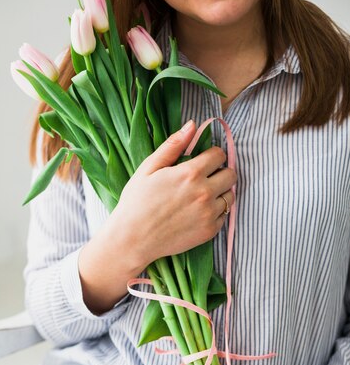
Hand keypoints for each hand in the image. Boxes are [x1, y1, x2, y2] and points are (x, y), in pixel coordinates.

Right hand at [107, 119, 236, 270]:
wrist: (132, 239)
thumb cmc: (136, 202)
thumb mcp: (149, 168)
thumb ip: (172, 146)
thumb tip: (192, 125)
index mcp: (190, 174)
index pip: (219, 155)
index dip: (212, 155)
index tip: (204, 161)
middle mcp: (204, 193)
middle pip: (231, 174)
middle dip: (221, 172)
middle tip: (206, 178)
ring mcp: (209, 214)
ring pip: (230, 196)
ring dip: (221, 193)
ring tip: (203, 196)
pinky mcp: (209, 232)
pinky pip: (224, 216)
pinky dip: (216, 212)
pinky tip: (199, 213)